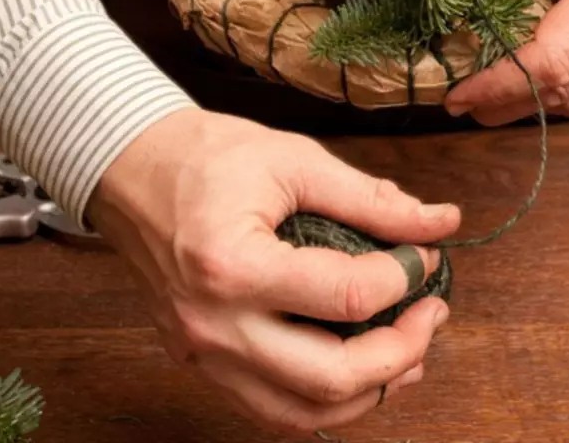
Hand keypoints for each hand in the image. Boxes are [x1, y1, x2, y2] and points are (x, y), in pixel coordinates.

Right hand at [84, 107, 461, 434]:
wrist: (128, 170)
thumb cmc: (205, 156)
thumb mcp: (293, 159)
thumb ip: (370, 198)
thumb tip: (439, 222)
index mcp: (234, 266)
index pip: (347, 296)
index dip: (406, 276)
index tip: (427, 251)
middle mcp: (215, 325)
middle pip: (331, 377)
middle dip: (402, 350)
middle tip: (434, 311)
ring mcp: (203, 354)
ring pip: (304, 412)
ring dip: (371, 391)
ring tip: (411, 352)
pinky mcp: (202, 363)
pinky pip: (273, 409)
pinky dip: (326, 400)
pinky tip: (362, 371)